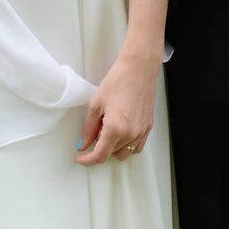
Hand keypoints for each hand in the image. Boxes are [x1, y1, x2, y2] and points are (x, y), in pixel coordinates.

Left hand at [75, 50, 157, 164]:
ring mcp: (141, 132)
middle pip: (111, 153)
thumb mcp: (96, 104)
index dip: (87, 159)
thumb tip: (84, 142)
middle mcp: (131, 133)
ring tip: (108, 128)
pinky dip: (126, 145)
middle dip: (99, 147)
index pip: (100, 155)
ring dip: (113, 147)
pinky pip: (136, 147)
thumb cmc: (119, 81)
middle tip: (95, 130)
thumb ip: (89, 128)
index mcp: (115, 128)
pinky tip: (120, 133)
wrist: (138, 69)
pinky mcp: (148, 127)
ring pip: (124, 152)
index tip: (81, 157)